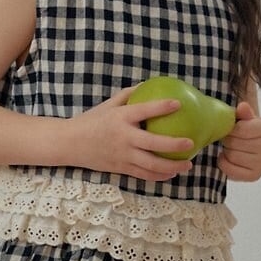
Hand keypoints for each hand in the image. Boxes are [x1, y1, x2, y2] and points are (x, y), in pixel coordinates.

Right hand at [65, 85, 195, 180]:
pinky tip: (171, 173)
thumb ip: (129, 95)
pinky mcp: (120, 168)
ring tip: (187, 166)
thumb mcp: (108, 104)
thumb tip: (149, 84)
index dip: (162, 107)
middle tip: (190, 144)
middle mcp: (123, 137)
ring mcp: (122, 155)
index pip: (144, 111)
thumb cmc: (92, 121)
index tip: (178, 104)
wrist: (70, 143)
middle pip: (153, 143)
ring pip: (151, 164)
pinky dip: (159, 175)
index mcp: (120, 118)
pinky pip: (143, 174)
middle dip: (174, 145)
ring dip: (172, 166)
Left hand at [217, 101, 260, 181]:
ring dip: (226, 151)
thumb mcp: (245, 118)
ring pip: (232, 156)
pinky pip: (231, 170)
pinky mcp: (255, 176)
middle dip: (227, 140)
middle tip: (230, 139)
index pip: (241, 129)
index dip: (231, 129)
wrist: (254, 148)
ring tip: (231, 148)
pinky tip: (227, 157)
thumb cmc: (246, 130)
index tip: (233, 129)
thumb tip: (243, 106)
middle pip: (234, 143)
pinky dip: (224, 163)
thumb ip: (243, 113)